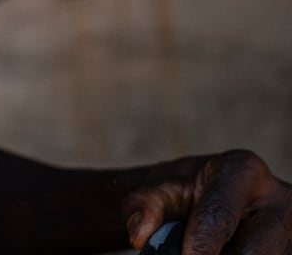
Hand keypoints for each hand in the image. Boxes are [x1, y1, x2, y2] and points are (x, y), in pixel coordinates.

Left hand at [124, 149, 291, 253]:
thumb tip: (140, 234)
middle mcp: (279, 198)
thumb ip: (143, 205)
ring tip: (201, 249)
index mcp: (243, 170)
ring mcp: (291, 230)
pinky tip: (220, 253)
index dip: (201, 246)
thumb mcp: (157, 189)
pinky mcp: (291, 248)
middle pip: (254, 251)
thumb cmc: (181, 191)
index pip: (219, 216)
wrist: (201, 196)